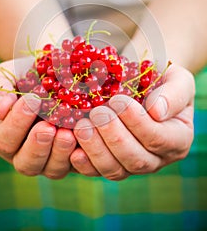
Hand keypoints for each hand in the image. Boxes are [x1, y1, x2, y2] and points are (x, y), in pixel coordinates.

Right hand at [0, 59, 76, 178]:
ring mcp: (51, 160)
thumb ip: (0, 88)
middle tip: (48, 127)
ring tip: (68, 134)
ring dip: (60, 153)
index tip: (31, 101)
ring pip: (52, 169)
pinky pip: (78, 167)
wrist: (60, 74)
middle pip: (26, 162)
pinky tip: (84, 146)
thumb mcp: (10, 74)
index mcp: (5, 136)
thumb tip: (4, 105)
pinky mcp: (75, 160)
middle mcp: (26, 154)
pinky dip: (82, 159)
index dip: (16, 123)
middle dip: (37, 145)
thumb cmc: (29, 75)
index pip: (4, 139)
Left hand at [70, 63, 194, 179]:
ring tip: (82, 126)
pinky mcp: (110, 163)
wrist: (144, 83)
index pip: (158, 139)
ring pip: (115, 170)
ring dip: (96, 150)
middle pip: (136, 160)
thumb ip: (173, 94)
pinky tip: (73, 148)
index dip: (137, 123)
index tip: (119, 100)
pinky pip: (97, 171)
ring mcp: (131, 164)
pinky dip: (84, 162)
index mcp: (177, 138)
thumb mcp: (177, 80)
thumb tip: (156, 112)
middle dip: (114, 137)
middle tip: (97, 113)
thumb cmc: (162, 79)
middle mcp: (157, 158)